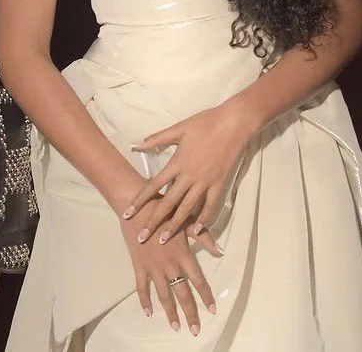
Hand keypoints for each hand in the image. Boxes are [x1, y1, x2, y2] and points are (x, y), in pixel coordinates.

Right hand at [122, 204, 217, 334]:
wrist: (137, 206)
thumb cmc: (164, 210)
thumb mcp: (186, 221)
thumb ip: (204, 237)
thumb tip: (221, 250)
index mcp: (183, 255)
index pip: (199, 281)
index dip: (206, 297)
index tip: (212, 310)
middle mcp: (170, 265)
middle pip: (183, 294)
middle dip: (190, 313)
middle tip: (195, 330)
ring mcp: (153, 267)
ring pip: (164, 295)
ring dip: (170, 313)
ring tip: (176, 327)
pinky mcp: (139, 266)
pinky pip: (142, 287)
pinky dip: (144, 300)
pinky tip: (148, 313)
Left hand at [126, 100, 256, 243]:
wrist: (233, 124)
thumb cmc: (204, 123)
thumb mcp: (178, 128)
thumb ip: (157, 139)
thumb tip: (135, 145)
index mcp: (177, 162)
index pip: (154, 185)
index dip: (140, 200)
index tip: (128, 212)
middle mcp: (189, 176)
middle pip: (169, 203)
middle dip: (154, 221)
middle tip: (142, 237)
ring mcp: (206, 182)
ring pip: (188, 208)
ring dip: (175, 225)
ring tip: (164, 238)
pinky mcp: (220, 185)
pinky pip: (211, 206)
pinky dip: (204, 219)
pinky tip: (197, 230)